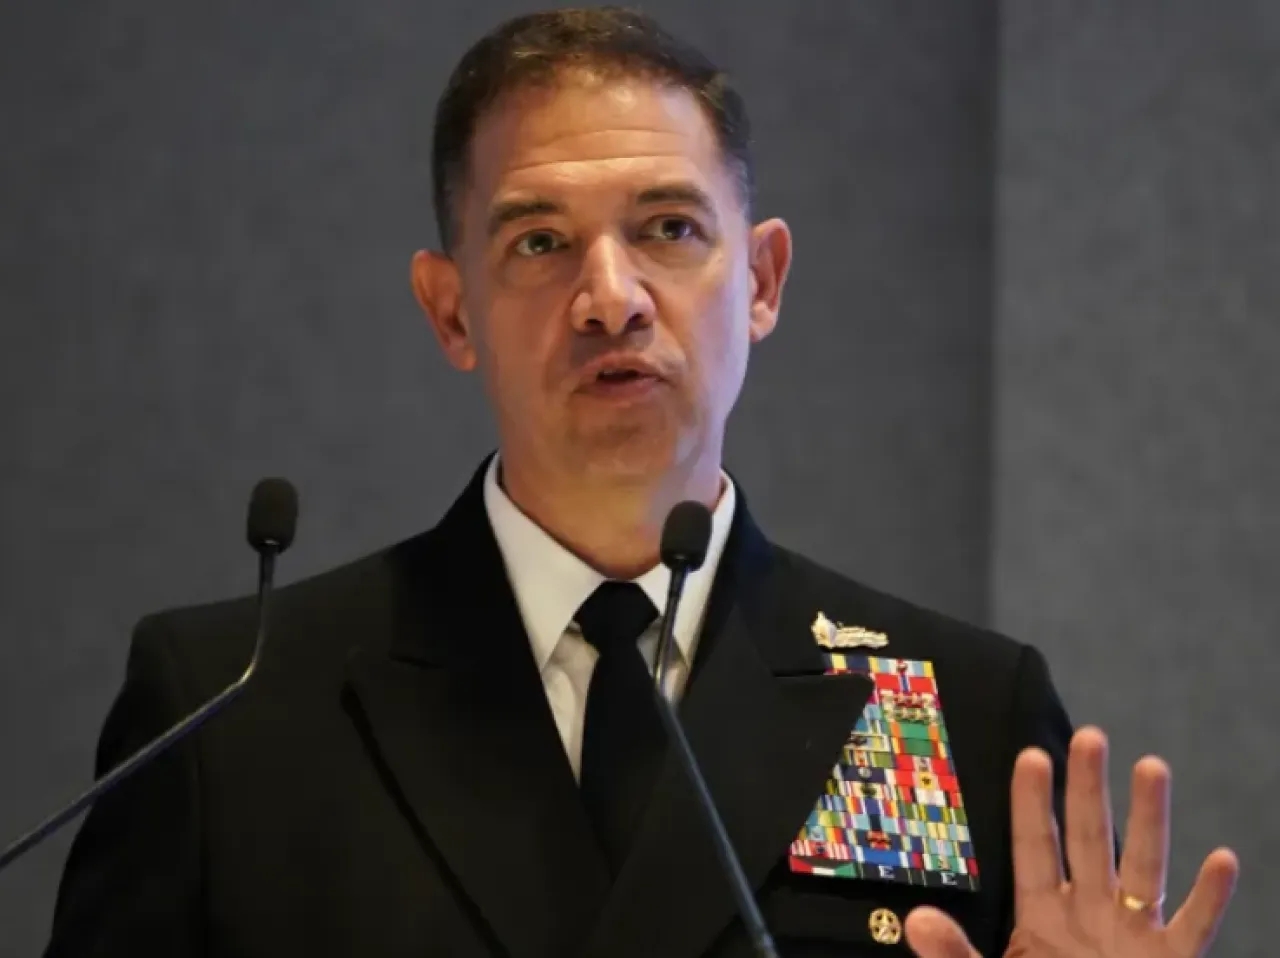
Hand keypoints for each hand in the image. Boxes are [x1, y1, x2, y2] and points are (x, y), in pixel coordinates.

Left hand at [904, 727, 1237, 957]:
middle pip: (1089, 840)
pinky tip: (1221, 859)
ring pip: (1143, 868)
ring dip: (1149, 820)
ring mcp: (1132, 937)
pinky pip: (1192, 929)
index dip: (1032, 803)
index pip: (1035, 847)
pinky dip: (1209, 898)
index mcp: (1042, 914)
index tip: (1030, 756)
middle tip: (1091, 736)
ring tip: (1151, 766)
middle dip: (1088, 789)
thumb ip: (956, 955)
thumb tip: (917, 919)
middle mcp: (1089, 913)